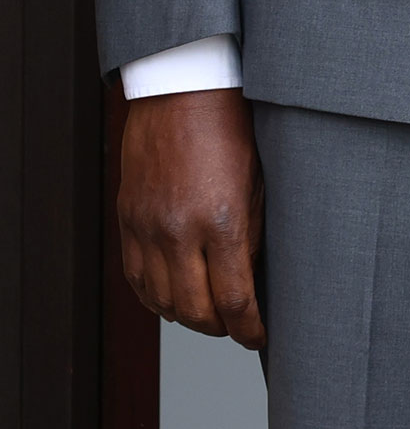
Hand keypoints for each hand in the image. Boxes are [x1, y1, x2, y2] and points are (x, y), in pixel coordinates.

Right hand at [118, 87, 266, 348]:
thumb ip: (254, 234)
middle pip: (195, 311)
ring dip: (188, 317)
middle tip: (238, 328)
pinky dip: (156, 298)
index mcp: (222, 221)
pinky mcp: (128, 221)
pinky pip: (136, 279)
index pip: (234, 299)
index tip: (260, 337)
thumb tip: (253, 279)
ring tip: (211, 316)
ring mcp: (148, 229)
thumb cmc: (233, 128)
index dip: (249, 328)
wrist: (183, 91)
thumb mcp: (261, 181)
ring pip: (162, 301)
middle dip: (221, 329)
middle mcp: (179, 232)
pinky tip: (175, 298)